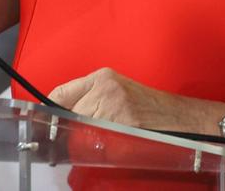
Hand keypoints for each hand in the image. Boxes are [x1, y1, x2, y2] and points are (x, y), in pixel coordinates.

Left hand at [50, 68, 212, 132]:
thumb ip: (91, 98)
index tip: (42, 120)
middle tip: (69, 140)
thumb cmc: (150, 107)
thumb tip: (62, 114)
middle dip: (70, 128)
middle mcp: (105, 88)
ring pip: (82, 129)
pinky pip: (99, 140)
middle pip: (70, 113)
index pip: (61, 92)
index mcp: (102, 77)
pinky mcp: (124, 124)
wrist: (183, 119)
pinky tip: (108, 146)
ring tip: (98, 142)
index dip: (49, 108)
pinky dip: (99, 147)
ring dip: (84, 140)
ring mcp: (115, 106)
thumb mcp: (117, 91)